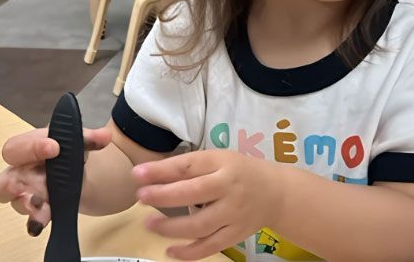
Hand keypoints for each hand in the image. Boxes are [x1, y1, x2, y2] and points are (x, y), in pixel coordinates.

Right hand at [0, 126, 111, 236]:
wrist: (78, 171)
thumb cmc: (68, 152)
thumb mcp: (78, 141)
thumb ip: (89, 138)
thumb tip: (104, 136)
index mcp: (27, 150)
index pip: (15, 148)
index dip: (31, 148)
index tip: (54, 148)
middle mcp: (20, 173)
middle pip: (1, 183)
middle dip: (16, 186)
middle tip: (37, 184)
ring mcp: (27, 194)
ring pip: (15, 203)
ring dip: (29, 207)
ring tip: (45, 209)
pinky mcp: (38, 210)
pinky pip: (31, 219)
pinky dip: (37, 221)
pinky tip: (44, 224)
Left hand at [132, 149, 283, 259]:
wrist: (276, 193)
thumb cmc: (239, 171)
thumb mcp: (217, 160)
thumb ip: (189, 167)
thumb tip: (150, 174)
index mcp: (222, 164)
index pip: (188, 166)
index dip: (161, 170)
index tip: (137, 174)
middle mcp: (229, 188)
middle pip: (193, 194)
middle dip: (163, 197)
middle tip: (141, 197)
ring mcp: (233, 214)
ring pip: (200, 225)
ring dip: (171, 227)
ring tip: (150, 224)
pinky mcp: (236, 234)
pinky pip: (210, 246)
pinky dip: (189, 252)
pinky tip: (170, 251)